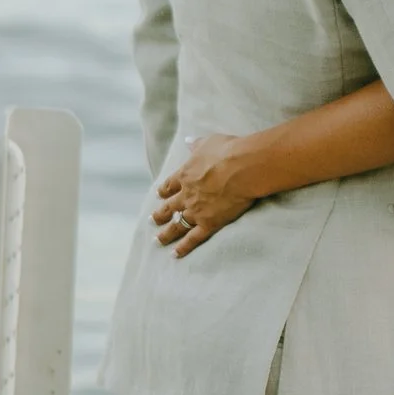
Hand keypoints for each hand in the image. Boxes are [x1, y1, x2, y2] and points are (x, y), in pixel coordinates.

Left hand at [153, 136, 265, 255]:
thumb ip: (196, 144)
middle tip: (151, 220)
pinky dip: (184, 247)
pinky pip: (193, 238)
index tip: (159, 195)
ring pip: (177, 225)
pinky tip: (175, 254)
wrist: (241, 168)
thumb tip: (187, 140)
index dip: (164, 191)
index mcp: (185, 175)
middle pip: (169, 207)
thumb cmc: (227, 151)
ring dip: (166, 234)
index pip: (170, 185)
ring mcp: (196, 211)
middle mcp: (186, 195)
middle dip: (160, 215)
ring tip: (158, 241)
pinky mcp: (209, 223)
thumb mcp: (208, 142)